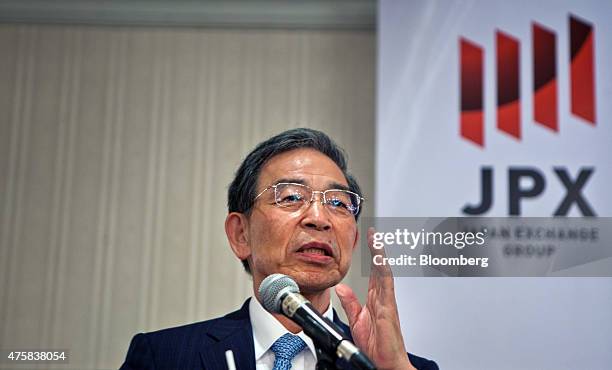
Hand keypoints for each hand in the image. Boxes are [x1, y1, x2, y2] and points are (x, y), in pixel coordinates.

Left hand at [335, 227, 415, 369]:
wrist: (386, 363)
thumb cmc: (377, 345)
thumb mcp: (356, 321)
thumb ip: (350, 303)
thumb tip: (341, 288)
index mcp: (375, 299)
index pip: (373, 272)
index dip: (371, 255)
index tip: (368, 240)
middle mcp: (383, 298)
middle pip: (380, 268)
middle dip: (377, 249)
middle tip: (374, 233)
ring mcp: (387, 302)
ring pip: (384, 273)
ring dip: (380, 256)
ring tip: (377, 240)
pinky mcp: (388, 309)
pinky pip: (387, 287)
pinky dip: (384, 272)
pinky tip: (381, 262)